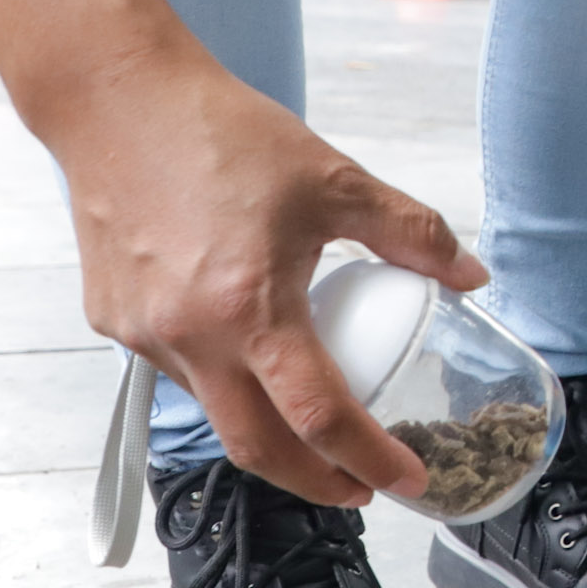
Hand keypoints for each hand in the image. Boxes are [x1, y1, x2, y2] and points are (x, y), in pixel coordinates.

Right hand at [47, 49, 487, 506]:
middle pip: (259, 448)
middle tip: (362, 486)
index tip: (409, 481)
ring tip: (314, 422)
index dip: (371, 460)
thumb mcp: (338, 180)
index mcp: (251, 308)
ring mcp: (143, 335)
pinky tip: (249, 354)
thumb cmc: (226, 135)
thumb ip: (413, 234)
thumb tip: (473, 277)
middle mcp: (190, 337)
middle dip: (317, 482)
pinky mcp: (113, 321)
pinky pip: (177, 372)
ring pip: (214, 411)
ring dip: (267, 430)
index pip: (320, 416)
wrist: (118, 101)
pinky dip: (223, 380)